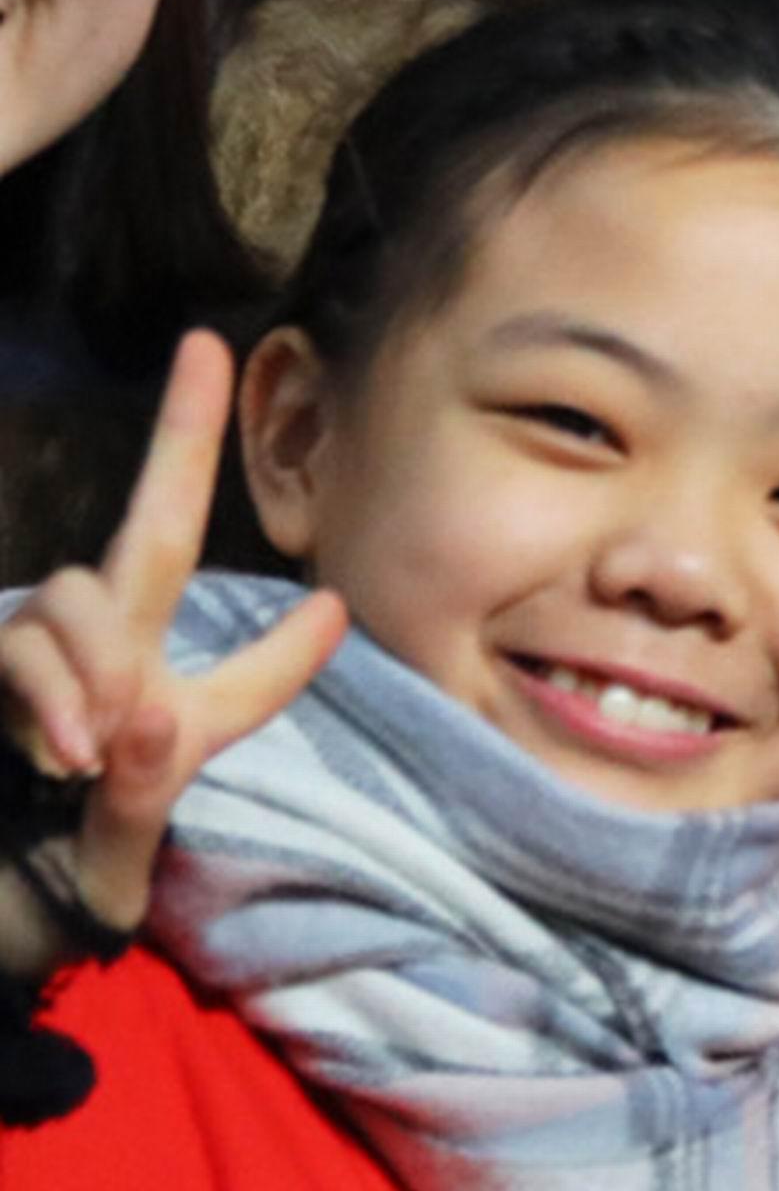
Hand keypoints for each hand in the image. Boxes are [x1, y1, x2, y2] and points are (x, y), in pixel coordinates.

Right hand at [0, 332, 344, 975]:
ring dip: (96, 664)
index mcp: (174, 699)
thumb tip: (136, 721)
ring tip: (95, 747)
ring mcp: (47, 647)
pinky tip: (67, 747)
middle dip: (181, 430)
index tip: (335, 610)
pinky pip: (23, 648)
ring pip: (79, 602)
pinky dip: (51, 690)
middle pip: (158, 526)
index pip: (246, 673)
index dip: (287, 650)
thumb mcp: (132, 823)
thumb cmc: (73, 843)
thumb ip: (150, 775)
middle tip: (203, 347)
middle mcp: (117, 651)